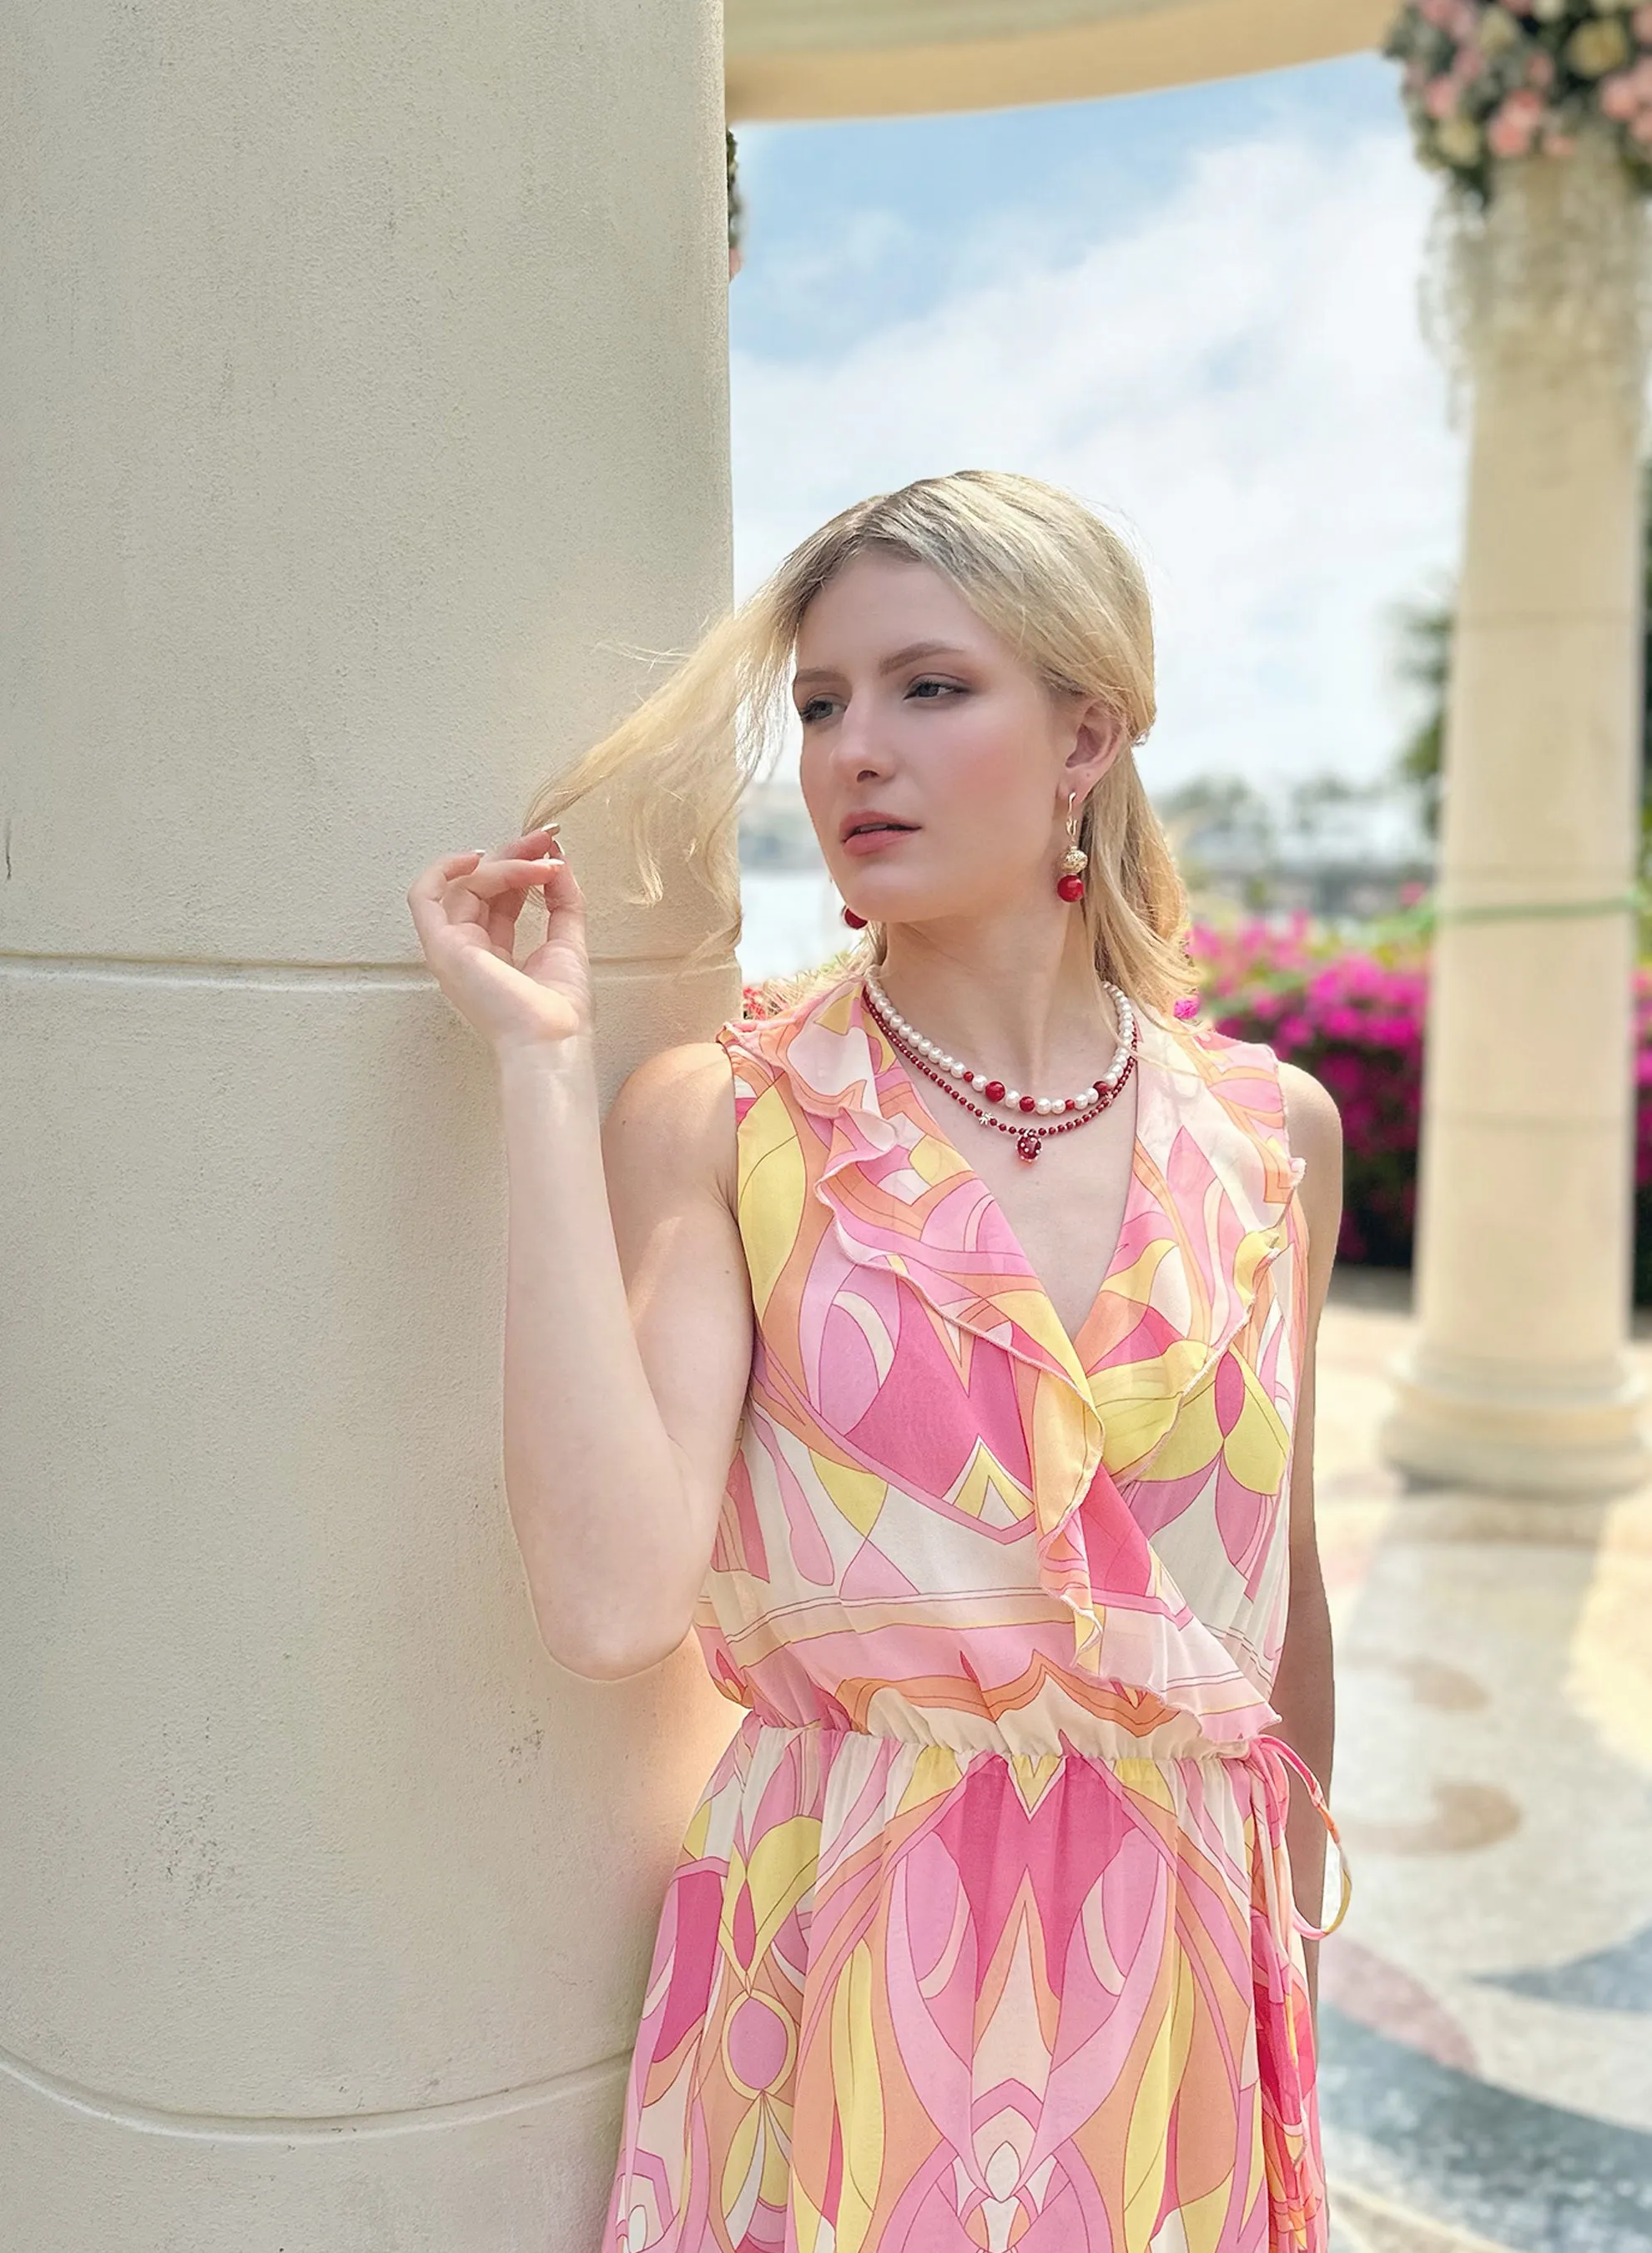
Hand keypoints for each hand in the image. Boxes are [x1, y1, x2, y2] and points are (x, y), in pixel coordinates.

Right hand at [405, 825, 588, 1056]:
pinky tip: (478, 857)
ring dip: (505, 865)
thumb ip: (564, 901)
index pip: (501, 898)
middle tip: (544, 840)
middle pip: (481, 887)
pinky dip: (444, 870)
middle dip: (514, 856)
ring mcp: (452, 950)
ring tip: (541, 863)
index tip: (552, 847)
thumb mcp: (568, 942)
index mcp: (494, 956)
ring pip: (465, 886)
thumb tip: (558, 860)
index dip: (524, 867)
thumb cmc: (561, 1014)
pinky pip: (424, 897)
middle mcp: (468, 951)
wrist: (554, 1041)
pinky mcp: (444, 949)